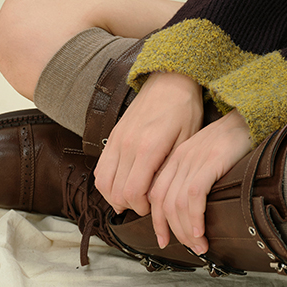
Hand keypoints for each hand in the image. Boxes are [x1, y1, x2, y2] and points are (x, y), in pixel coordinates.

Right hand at [94, 71, 203, 214]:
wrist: (170, 80)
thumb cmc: (184, 108)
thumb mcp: (187, 140)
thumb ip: (170, 168)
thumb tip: (158, 195)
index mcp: (148, 147)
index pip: (133, 192)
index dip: (141, 207)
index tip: (154, 206)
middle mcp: (127, 144)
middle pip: (116, 191)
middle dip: (130, 205)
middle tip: (146, 203)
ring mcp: (116, 140)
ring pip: (102, 182)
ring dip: (115, 196)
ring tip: (133, 197)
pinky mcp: (112, 136)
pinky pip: (100, 168)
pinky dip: (106, 182)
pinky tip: (122, 184)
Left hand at [148, 108, 252, 253]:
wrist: (248, 117)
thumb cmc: (230, 141)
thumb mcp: (203, 158)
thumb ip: (192, 177)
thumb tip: (189, 212)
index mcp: (175, 159)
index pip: (156, 196)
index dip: (158, 222)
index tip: (165, 240)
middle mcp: (180, 159)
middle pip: (164, 203)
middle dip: (174, 231)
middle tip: (189, 248)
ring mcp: (195, 160)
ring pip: (178, 204)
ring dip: (186, 231)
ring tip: (199, 245)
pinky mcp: (211, 161)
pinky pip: (195, 195)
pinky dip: (195, 217)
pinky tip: (201, 230)